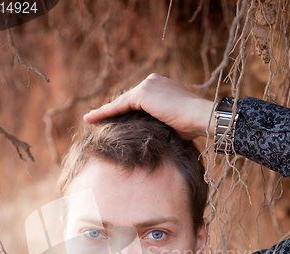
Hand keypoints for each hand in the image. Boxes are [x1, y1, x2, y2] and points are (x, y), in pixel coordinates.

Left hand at [84, 73, 214, 139]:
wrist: (200, 117)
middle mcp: (152, 81)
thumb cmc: (192, 126)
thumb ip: (158, 123)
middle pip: (127, 100)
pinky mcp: (142, 94)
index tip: (113, 120)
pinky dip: (105, 113)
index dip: (123, 111)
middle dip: (111, 111)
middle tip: (95, 120)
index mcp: (161, 87)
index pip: (137, 101)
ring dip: (105, 113)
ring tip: (89, 120)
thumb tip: (150, 137)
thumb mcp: (171, 123)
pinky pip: (119, 106)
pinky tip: (92, 120)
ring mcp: (147, 85)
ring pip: (121, 102)